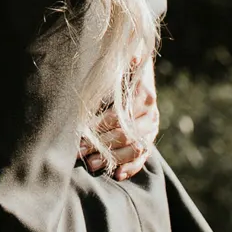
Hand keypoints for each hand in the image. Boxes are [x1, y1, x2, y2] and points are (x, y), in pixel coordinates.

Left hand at [80, 56, 159, 180]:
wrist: (138, 73)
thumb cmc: (124, 66)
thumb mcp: (124, 59)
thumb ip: (127, 57)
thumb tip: (132, 57)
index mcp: (144, 96)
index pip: (122, 116)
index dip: (101, 125)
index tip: (80, 131)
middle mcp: (151, 115)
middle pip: (127, 135)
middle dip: (102, 145)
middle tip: (79, 152)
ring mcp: (151, 130)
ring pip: (135, 149)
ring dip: (113, 158)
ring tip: (91, 164)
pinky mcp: (148, 140)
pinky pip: (143, 158)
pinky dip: (131, 167)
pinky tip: (117, 174)